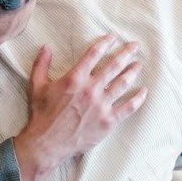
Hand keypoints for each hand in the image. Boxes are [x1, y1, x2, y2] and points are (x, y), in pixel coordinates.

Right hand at [10, 35, 146, 180]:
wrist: (46, 143)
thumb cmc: (42, 114)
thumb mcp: (37, 86)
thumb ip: (41, 64)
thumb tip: (45, 47)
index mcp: (75, 78)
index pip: (94, 54)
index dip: (105, 43)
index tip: (113, 37)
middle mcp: (91, 89)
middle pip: (114, 66)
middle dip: (126, 54)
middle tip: (135, 47)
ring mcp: (101, 106)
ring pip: (123, 84)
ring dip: (133, 72)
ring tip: (139, 65)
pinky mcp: (108, 121)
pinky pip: (128, 108)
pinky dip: (138, 99)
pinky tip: (144, 92)